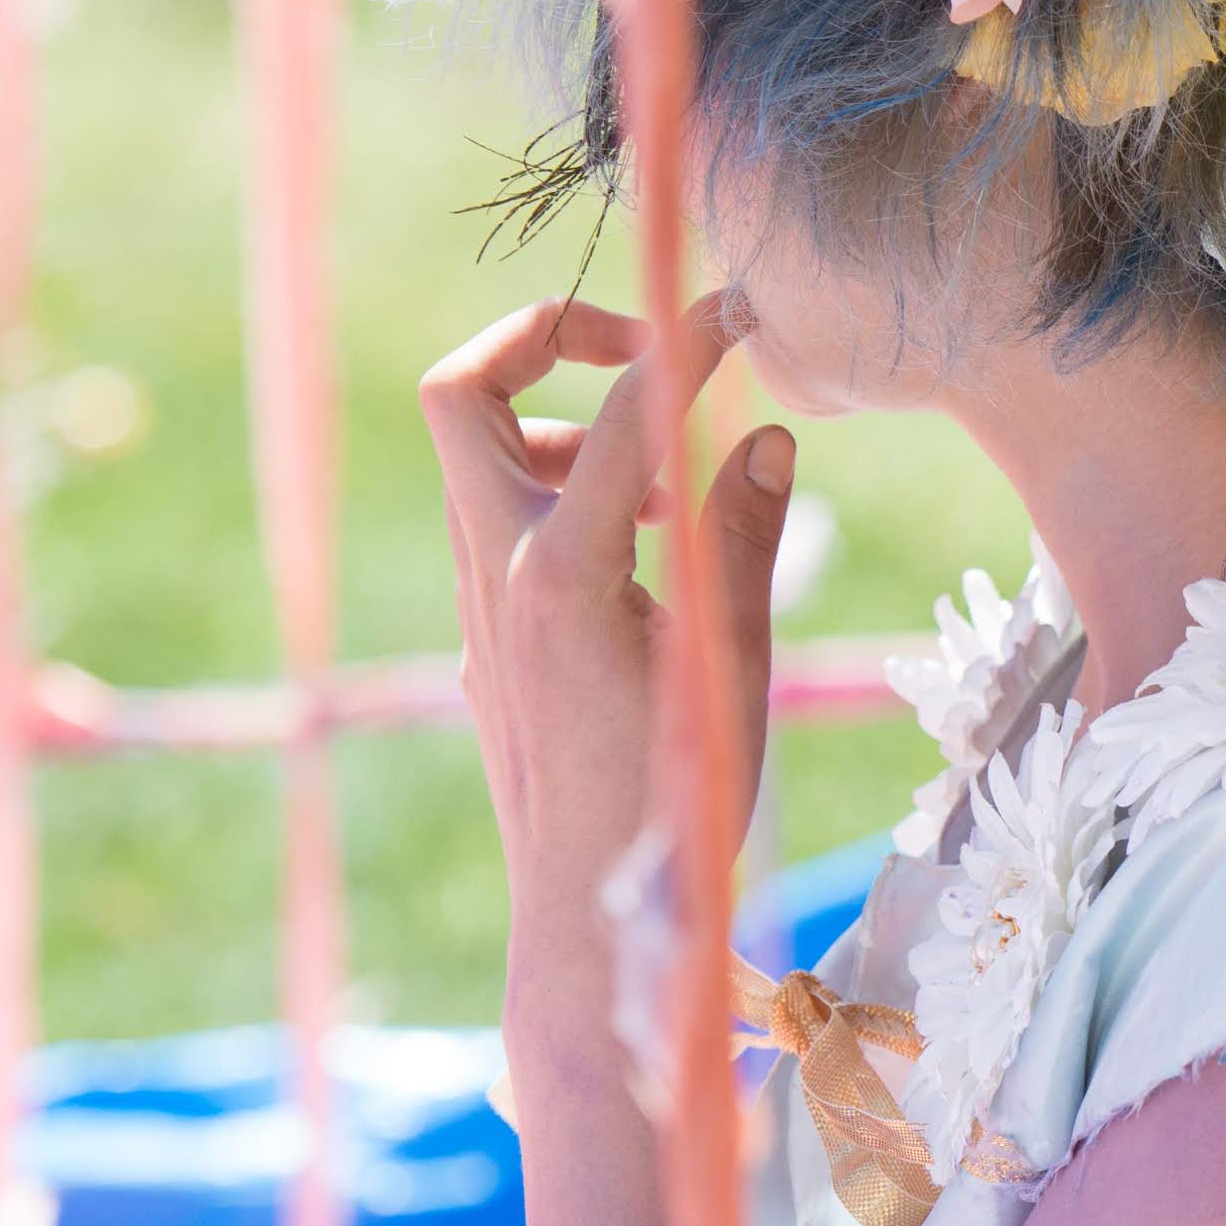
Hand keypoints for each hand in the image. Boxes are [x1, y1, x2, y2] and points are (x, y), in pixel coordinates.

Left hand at [419, 295, 793, 1048]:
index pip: (625, 413)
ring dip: (562, 426)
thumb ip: (744, 537)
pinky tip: (648, 552)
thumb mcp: (731, 662)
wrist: (587, 916)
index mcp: (562, 574)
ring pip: (476, 456)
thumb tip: (766, 434)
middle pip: (459, 388)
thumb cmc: (674, 803)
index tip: (741, 309)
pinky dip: (564, 496)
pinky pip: (499, 523)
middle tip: (641, 357)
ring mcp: (478, 606)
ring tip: (666, 482)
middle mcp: (497, 573)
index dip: (687, 343)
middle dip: (546, 339)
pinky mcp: (485, 639)